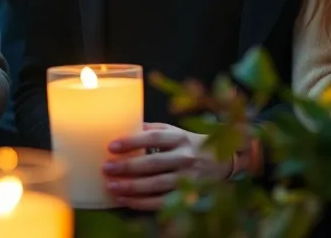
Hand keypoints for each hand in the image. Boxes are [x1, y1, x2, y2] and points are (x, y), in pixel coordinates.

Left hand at [100, 123, 231, 210]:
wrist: (224, 161)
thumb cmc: (191, 145)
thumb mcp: (175, 132)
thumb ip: (152, 130)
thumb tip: (124, 128)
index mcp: (180, 137)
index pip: (153, 138)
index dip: (132, 141)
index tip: (112, 146)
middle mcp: (185, 157)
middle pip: (153, 163)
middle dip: (127, 167)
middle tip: (107, 169)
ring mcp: (188, 178)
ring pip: (156, 185)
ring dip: (132, 187)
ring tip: (112, 187)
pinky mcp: (189, 196)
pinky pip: (163, 201)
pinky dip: (143, 203)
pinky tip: (127, 201)